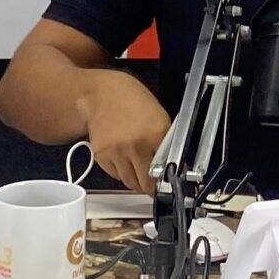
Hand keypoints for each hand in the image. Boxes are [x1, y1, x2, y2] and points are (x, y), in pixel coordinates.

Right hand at [85, 71, 171, 192]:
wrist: (102, 94)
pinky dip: (121, 170)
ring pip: (129, 182)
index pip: (164, 172)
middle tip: (153, 180)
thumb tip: (177, 167)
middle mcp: (134, 146)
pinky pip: (115, 175)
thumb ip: (167, 146)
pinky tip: (123, 156)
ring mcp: (116, 153)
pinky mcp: (101, 157)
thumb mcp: (160, 119)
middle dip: (150, 184)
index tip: (166, 183)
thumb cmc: (131, 102)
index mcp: (154, 135)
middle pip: (145, 184)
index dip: (166, 180)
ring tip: (137, 164)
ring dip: (135, 178)